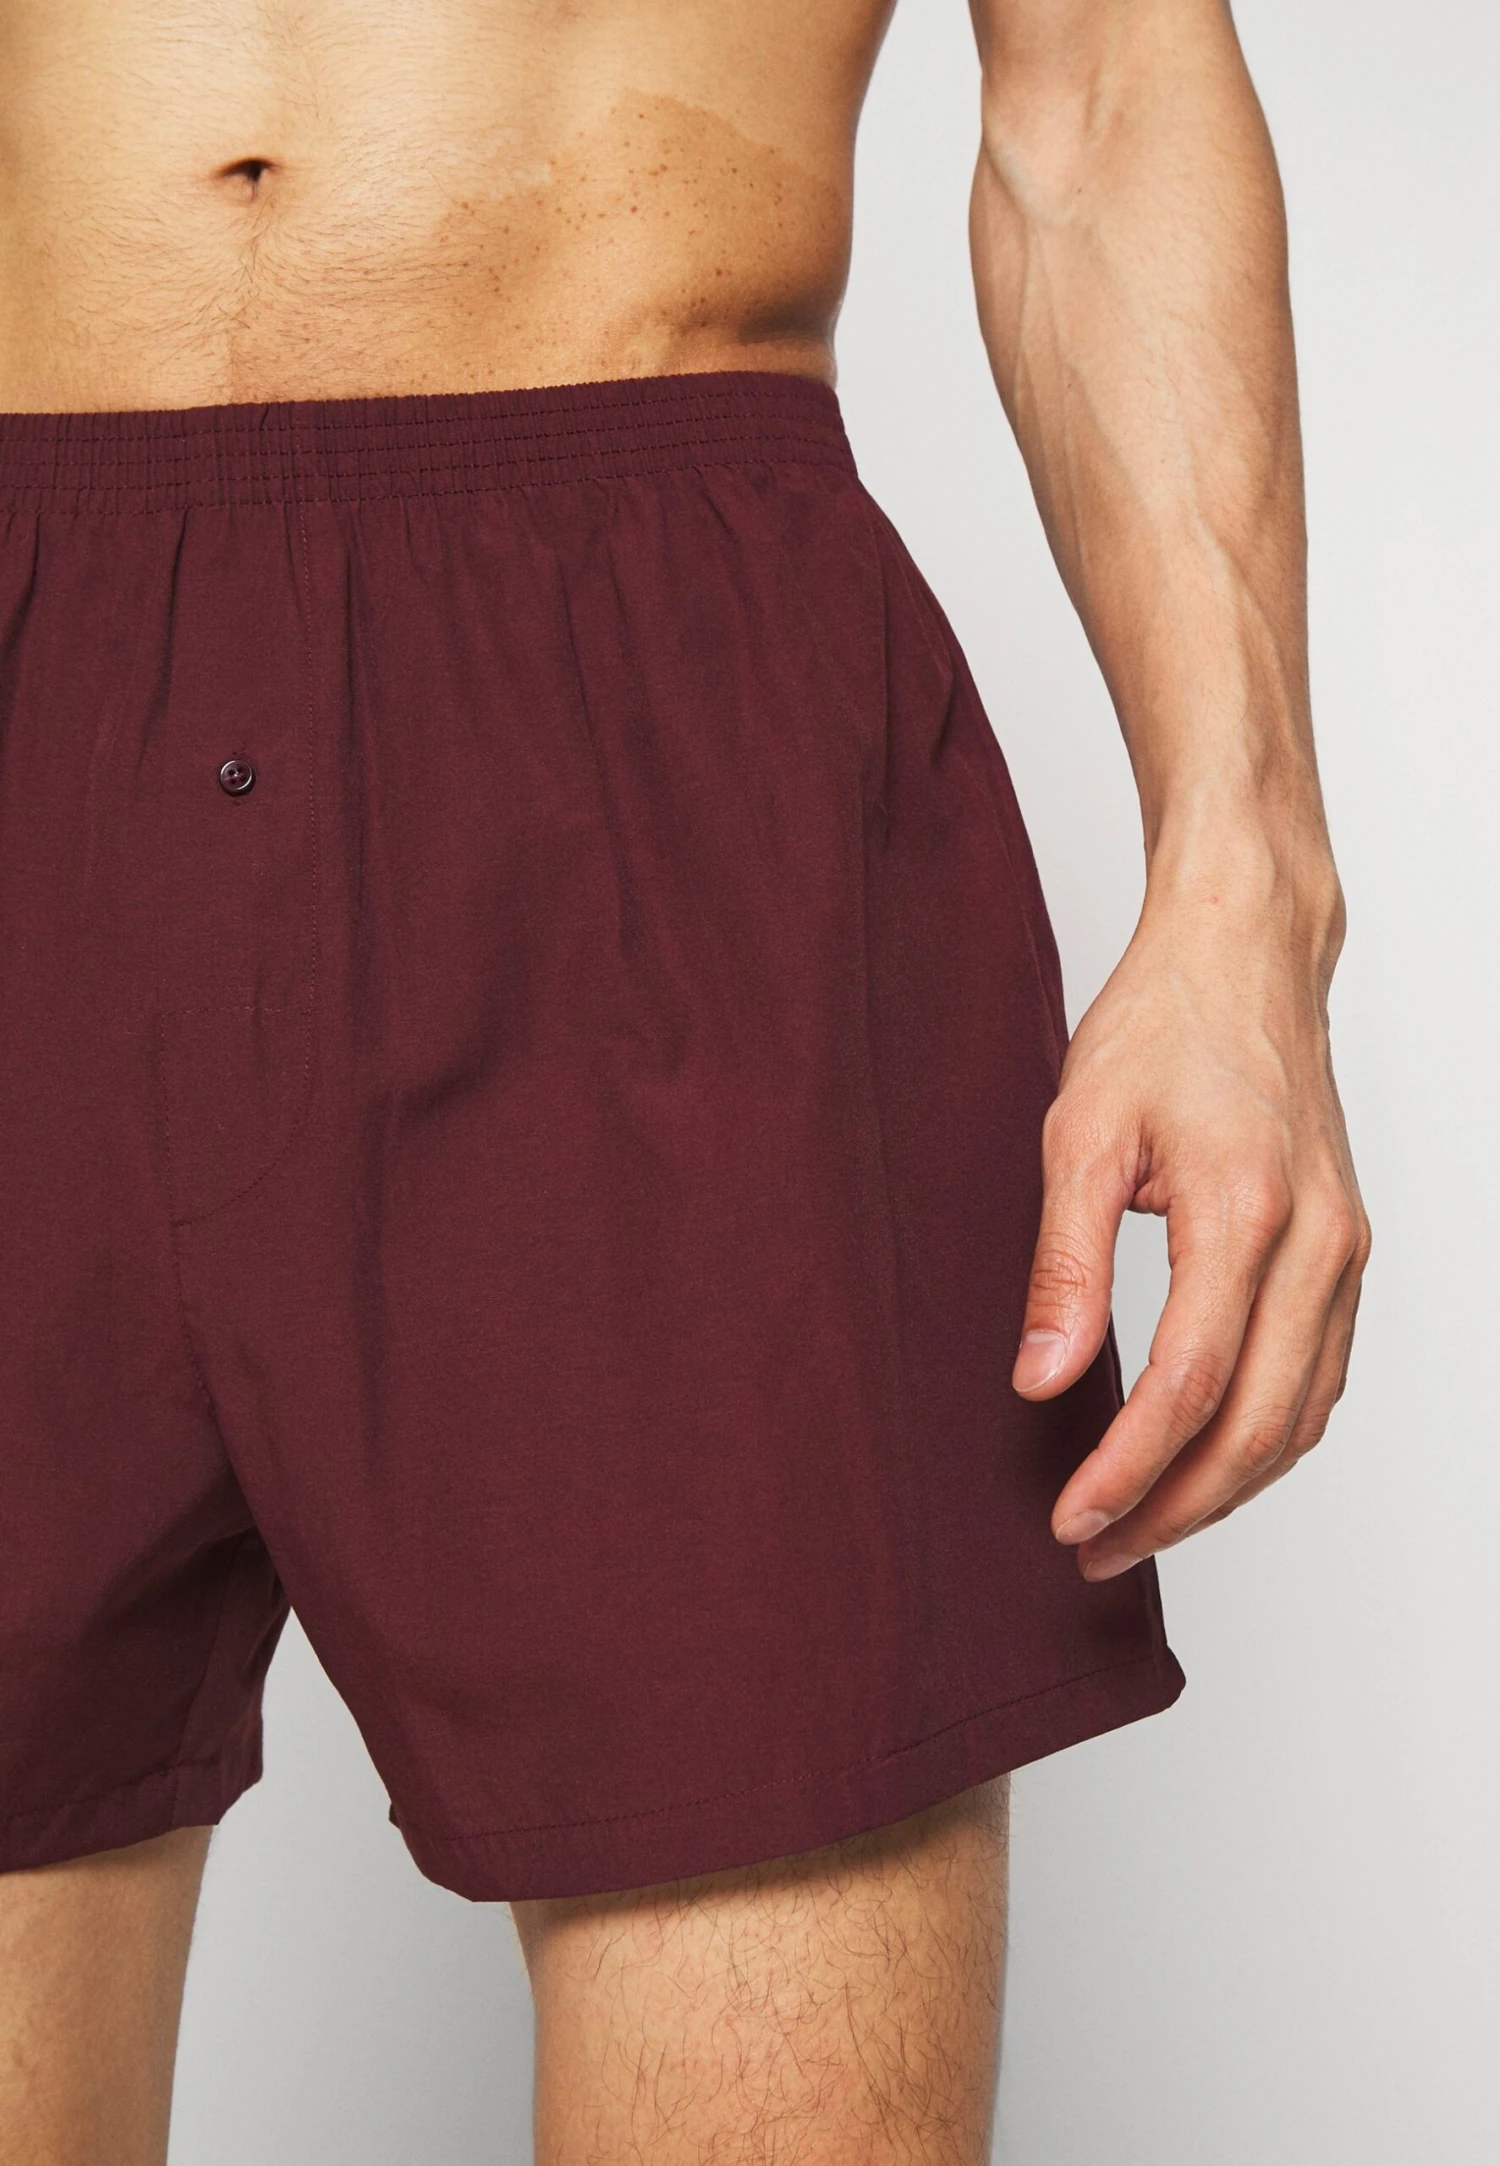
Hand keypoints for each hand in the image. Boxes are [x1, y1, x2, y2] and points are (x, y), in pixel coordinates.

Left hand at [1012, 847, 1370, 1579]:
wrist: (1244, 956)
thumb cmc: (1160, 1027)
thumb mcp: (1079, 1133)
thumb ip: (1065, 1266)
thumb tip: (1042, 1382)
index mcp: (1246, 1211)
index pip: (1190, 1384)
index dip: (1128, 1469)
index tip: (1071, 1518)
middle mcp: (1318, 1243)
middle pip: (1259, 1426)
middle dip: (1174, 1505)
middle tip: (1095, 1546)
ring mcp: (1346, 1250)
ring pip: (1302, 1416)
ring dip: (1225, 1488)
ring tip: (1140, 1522)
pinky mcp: (1347, 1250)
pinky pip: (1322, 1377)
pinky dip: (1268, 1438)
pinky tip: (1208, 1460)